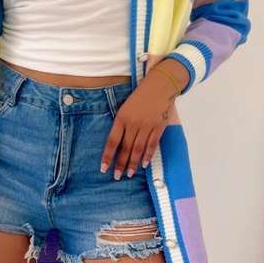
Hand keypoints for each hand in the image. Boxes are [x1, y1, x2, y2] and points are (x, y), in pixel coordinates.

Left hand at [100, 60, 188, 178]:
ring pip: (138, 149)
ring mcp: (147, 126)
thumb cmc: (140, 97)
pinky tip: (144, 164)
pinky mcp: (159, 127)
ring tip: (129, 173)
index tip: (104, 168)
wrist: (159, 85)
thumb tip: (116, 144)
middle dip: (121, 164)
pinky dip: (148, 155)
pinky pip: (152, 144)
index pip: (112, 141)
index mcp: (122, 118)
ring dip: (134, 163)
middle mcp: (134, 123)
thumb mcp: (125, 107)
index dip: (108, 156)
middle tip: (117, 176)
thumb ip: (121, 124)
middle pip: (126, 148)